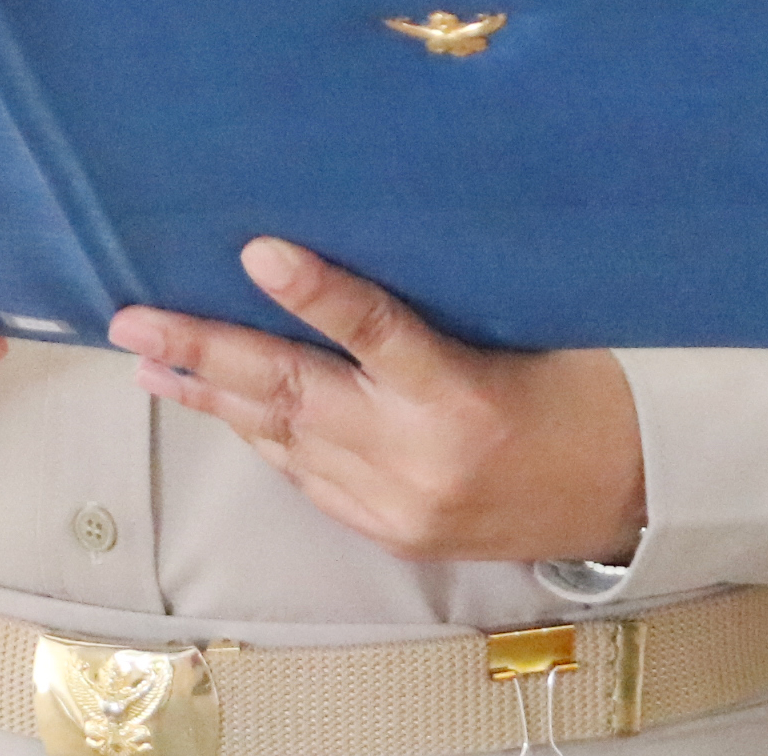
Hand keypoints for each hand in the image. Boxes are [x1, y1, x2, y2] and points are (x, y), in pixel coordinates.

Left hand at [110, 237, 642, 562]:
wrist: (632, 497)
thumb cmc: (585, 388)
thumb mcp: (530, 324)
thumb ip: (445, 297)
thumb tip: (359, 234)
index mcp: (465, 394)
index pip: (377, 331)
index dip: (315, 291)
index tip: (257, 250)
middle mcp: (419, 457)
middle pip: (294, 394)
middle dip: (205, 352)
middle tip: (135, 322)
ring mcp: (398, 505)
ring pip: (282, 440)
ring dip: (212, 398)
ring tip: (150, 365)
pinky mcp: (391, 533)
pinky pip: (306, 476)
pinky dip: (261, 436)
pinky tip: (221, 408)